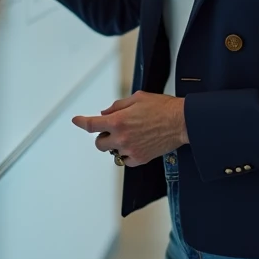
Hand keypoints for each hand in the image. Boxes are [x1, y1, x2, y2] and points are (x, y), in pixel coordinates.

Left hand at [71, 91, 187, 167]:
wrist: (182, 122)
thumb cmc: (162, 107)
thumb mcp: (137, 98)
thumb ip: (117, 106)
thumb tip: (105, 113)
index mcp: (118, 120)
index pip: (92, 125)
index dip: (81, 122)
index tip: (76, 121)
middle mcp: (121, 137)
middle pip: (99, 143)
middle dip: (103, 136)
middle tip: (114, 130)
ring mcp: (130, 150)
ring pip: (112, 153)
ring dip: (115, 146)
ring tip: (128, 137)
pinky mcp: (140, 159)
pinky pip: (125, 160)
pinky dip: (126, 154)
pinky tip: (135, 145)